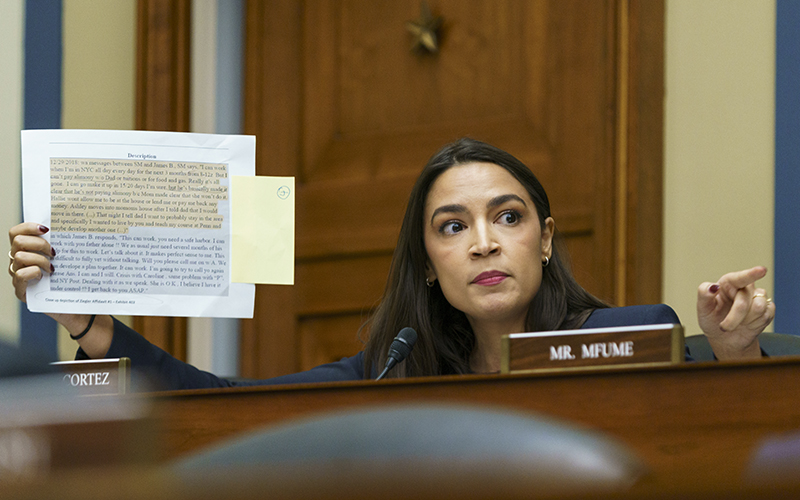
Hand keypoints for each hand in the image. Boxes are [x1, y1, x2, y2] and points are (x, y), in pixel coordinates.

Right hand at [8, 222, 112, 356]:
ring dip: (41, 260)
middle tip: (55, 253)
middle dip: (39, 244)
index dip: (29, 226)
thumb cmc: (73, 280)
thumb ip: (65, 244)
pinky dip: (35, 272)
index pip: (16, 232)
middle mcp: (18, 261)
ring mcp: (18, 276)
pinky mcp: (21, 291)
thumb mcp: (69, 259)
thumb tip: (78, 223)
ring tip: (54, 268)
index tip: (48, 229)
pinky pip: (20, 274)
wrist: (77, 307)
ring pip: (19, 256)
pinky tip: (47, 277)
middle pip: (17, 241)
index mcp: (27, 250)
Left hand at [697, 266, 774, 359]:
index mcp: (728, 284)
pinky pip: (766, 315)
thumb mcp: (703, 308)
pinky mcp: (768, 310)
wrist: (724, 338)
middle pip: (745, 299)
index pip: (740, 277)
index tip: (761, 270)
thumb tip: (713, 286)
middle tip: (724, 327)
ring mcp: (758, 298)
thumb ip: (704, 294)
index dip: (751, 274)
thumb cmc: (712, 320)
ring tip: (737, 323)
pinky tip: (748, 324)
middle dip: (734, 317)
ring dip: (745, 320)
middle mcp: (745, 288)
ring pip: (758, 307)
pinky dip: (755, 324)